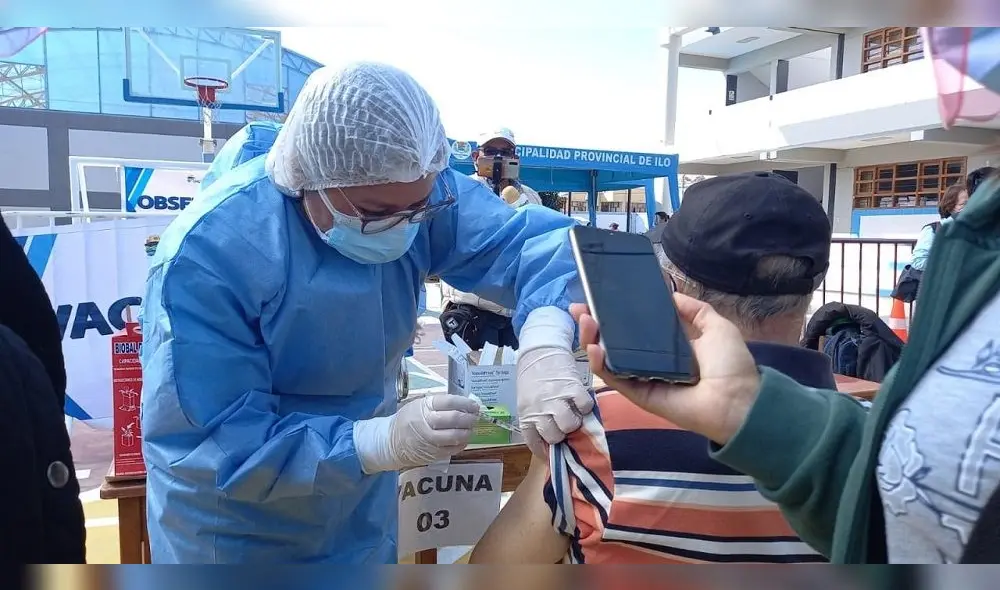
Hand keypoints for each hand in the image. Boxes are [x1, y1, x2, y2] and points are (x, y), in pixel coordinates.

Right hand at [354, 394, 479, 472]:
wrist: (390, 442)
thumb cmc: (408, 420)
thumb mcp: (419, 405)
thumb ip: (439, 404)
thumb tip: (464, 404)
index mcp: (424, 407)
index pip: (449, 402)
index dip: (465, 403)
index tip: (474, 405)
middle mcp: (427, 423)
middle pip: (454, 418)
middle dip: (469, 417)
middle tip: (475, 416)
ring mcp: (430, 440)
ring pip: (456, 435)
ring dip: (468, 431)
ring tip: (471, 428)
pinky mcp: (433, 454)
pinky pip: (453, 449)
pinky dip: (462, 443)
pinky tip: (464, 439)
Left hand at [516, 346, 593, 456]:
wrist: (539, 349)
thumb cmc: (532, 377)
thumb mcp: (527, 400)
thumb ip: (536, 418)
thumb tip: (551, 439)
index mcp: (526, 414)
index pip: (534, 442)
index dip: (544, 450)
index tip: (552, 452)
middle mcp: (540, 409)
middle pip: (554, 436)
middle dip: (561, 434)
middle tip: (564, 425)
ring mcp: (556, 399)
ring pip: (570, 425)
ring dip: (574, 421)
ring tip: (575, 414)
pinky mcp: (572, 388)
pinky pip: (584, 407)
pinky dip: (585, 406)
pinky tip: (581, 401)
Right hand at [569, 293, 759, 444]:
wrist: (737, 400)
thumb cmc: (729, 364)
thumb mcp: (716, 326)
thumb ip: (694, 310)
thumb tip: (671, 295)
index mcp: (668, 346)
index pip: (634, 328)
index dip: (615, 313)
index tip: (598, 297)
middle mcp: (651, 361)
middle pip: (614, 342)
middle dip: (594, 324)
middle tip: (580, 307)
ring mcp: (642, 378)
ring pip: (608, 359)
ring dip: (591, 340)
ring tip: (584, 320)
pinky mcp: (638, 395)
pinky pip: (615, 378)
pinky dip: (600, 364)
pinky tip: (593, 347)